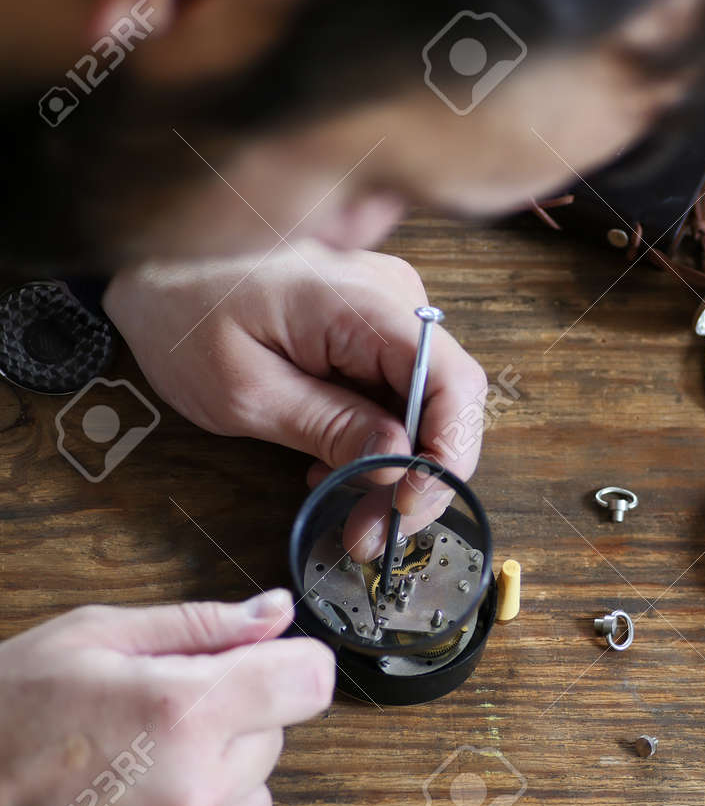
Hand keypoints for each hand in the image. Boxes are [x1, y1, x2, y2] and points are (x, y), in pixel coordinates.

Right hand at [0, 590, 333, 805]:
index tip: (266, 665)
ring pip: (256, 803)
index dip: (290, 665)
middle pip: (276, 739)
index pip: (308, 682)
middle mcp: (194, 790)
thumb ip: (201, 625)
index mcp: (183, 711)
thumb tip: (278, 614)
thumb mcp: (92, 637)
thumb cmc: (1, 711)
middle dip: (235, 717)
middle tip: (162, 711)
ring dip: (221, 782)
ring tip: (146, 764)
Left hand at [104, 243, 489, 558]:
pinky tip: (336, 469)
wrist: (151, 270)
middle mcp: (391, 298)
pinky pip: (393, 396)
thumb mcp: (249, 391)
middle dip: (418, 480)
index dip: (447, 454)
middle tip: (374, 535)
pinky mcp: (367, 329)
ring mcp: (382, 311)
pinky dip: (376, 443)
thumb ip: (330, 425)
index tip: (410, 506)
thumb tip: (397, 464)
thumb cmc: (184, 316)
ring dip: (395, 471)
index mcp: (366, 302)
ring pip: (423, 408)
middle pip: (445, 403)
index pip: (453, 382)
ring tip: (352, 516)